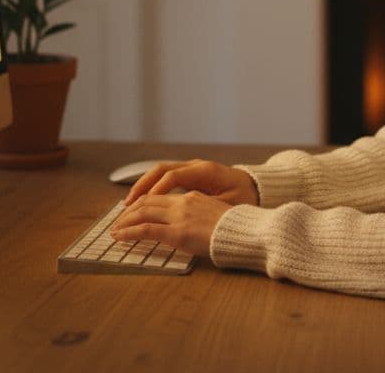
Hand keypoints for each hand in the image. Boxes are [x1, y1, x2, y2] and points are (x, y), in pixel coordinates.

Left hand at [110, 191, 230, 255]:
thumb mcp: (217, 216)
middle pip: (148, 201)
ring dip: (125, 221)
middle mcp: (183, 202)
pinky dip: (129, 232)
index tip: (133, 211)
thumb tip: (192, 227)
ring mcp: (179, 216)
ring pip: (143, 213)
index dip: (144, 203)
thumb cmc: (237, 229)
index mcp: (193, 196)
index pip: (161, 196)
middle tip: (118, 221)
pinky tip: (119, 237)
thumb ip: (201, 217)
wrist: (247, 233)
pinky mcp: (177, 232)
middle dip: (130, 211)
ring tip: (115, 230)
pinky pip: (146, 230)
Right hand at [123, 159, 258, 206]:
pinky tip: (143, 202)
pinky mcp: (191, 175)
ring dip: (144, 186)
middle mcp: (196, 165)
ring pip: (161, 172)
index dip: (156, 190)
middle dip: (142, 186)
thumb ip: (207, 208)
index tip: (143, 205)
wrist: (257, 188)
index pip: (173, 175)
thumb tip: (186, 218)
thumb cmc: (245, 198)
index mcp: (205, 171)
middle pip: (161, 169)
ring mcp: (192, 168)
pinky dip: (153, 188)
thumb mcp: (229, 206)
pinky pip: (166, 178)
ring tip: (129, 204)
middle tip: (127, 205)